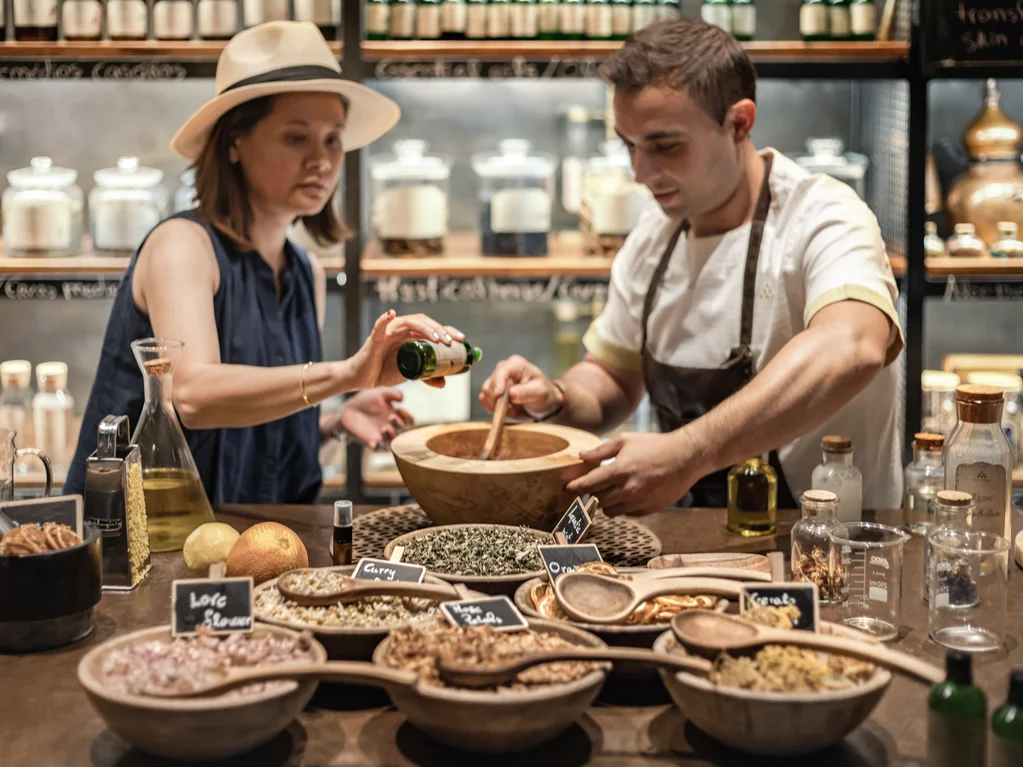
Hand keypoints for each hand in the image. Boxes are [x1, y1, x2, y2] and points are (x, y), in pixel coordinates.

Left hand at [336, 388, 413, 449]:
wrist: (347, 411)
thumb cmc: (364, 401)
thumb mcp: (379, 393)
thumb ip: (392, 393)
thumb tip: (402, 399)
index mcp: (394, 415)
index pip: (408, 420)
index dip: (408, 417)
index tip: (399, 409)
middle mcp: (390, 426)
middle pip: (402, 431)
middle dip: (399, 425)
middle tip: (391, 418)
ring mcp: (381, 435)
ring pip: (394, 442)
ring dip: (391, 436)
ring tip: (384, 429)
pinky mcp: (371, 442)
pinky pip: (380, 449)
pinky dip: (380, 447)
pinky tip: (376, 440)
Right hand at [346, 310, 464, 389]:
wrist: (363, 378)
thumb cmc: (384, 371)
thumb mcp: (410, 374)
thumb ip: (426, 376)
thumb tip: (444, 383)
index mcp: (411, 335)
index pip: (432, 328)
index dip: (448, 331)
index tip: (462, 339)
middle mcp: (402, 330)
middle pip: (423, 322)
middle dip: (439, 330)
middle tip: (451, 341)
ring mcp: (388, 332)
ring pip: (408, 323)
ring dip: (424, 328)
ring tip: (437, 338)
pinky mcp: (375, 338)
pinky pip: (379, 326)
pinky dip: (384, 319)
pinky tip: (391, 314)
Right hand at [479, 355, 562, 420]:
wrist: (544, 403)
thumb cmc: (544, 393)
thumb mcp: (540, 392)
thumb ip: (526, 392)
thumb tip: (511, 393)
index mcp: (515, 364)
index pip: (501, 371)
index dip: (497, 383)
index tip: (498, 395)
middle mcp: (503, 370)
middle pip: (490, 384)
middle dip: (498, 400)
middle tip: (512, 409)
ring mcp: (496, 381)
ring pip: (485, 394)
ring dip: (496, 406)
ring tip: (512, 409)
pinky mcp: (492, 392)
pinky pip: (484, 401)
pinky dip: (494, 409)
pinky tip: (508, 410)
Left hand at [565, 432, 702, 516]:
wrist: (686, 458)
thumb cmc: (655, 446)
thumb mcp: (626, 440)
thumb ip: (601, 451)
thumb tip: (582, 457)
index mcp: (620, 470)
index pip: (589, 484)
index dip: (575, 487)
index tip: (567, 488)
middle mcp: (628, 489)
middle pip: (598, 499)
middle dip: (593, 492)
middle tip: (594, 484)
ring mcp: (639, 501)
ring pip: (610, 511)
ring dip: (607, 501)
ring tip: (613, 488)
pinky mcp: (649, 509)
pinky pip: (627, 513)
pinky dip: (623, 506)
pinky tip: (629, 493)